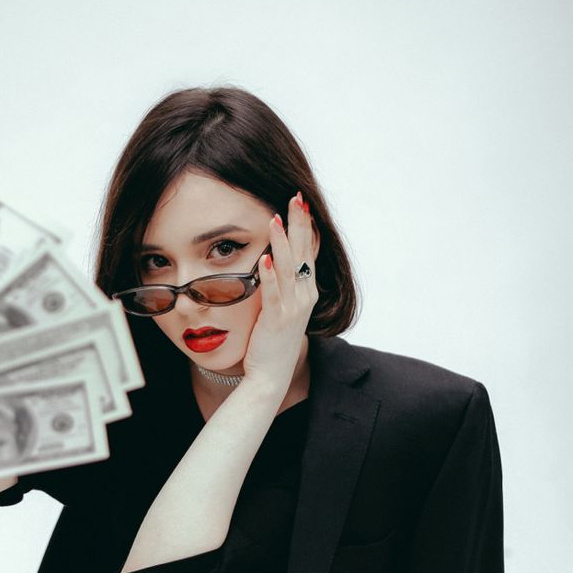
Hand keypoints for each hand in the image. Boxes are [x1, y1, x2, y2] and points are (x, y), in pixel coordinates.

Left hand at [242, 192, 318, 393]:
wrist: (271, 375)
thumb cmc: (273, 342)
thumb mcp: (283, 309)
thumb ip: (282, 286)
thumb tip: (273, 261)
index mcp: (307, 292)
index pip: (308, 252)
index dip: (306, 227)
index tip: (301, 203)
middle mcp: (304, 297)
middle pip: (302, 253)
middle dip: (299, 224)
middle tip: (295, 197)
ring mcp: (292, 308)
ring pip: (288, 268)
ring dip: (282, 242)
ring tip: (275, 219)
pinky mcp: (276, 319)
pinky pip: (273, 293)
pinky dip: (269, 275)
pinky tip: (263, 258)